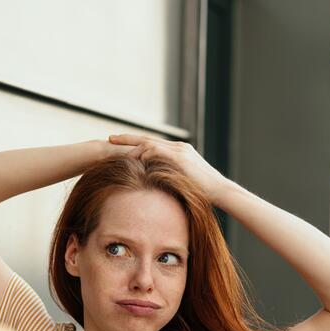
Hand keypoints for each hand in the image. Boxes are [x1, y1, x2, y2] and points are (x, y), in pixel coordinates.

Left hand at [108, 133, 230, 203]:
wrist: (220, 191)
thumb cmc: (203, 192)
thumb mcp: (183, 184)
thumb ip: (170, 180)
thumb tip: (155, 188)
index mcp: (179, 152)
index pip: (153, 144)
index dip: (135, 143)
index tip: (119, 144)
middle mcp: (179, 147)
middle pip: (148, 139)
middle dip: (127, 138)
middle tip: (110, 138)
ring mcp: (180, 150)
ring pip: (150, 143)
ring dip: (132, 146)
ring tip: (116, 150)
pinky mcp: (180, 157)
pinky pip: (157, 151)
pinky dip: (143, 153)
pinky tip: (131, 158)